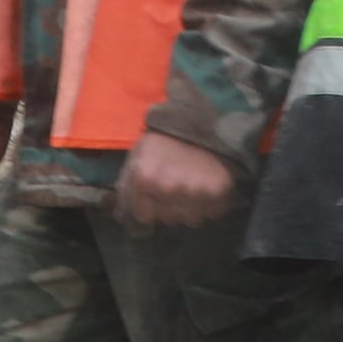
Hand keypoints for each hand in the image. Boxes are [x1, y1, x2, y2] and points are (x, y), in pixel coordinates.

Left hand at [119, 129, 238, 227]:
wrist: (199, 121)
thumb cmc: (164, 140)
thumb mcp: (137, 155)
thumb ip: (128, 185)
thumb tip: (124, 212)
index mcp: (145, 178)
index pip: (144, 215)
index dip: (149, 205)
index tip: (155, 192)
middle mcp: (168, 188)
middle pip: (169, 218)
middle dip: (170, 207)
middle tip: (175, 186)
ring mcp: (194, 190)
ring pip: (191, 220)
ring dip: (191, 208)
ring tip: (192, 186)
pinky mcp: (218, 190)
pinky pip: (213, 213)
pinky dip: (211, 204)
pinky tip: (207, 186)